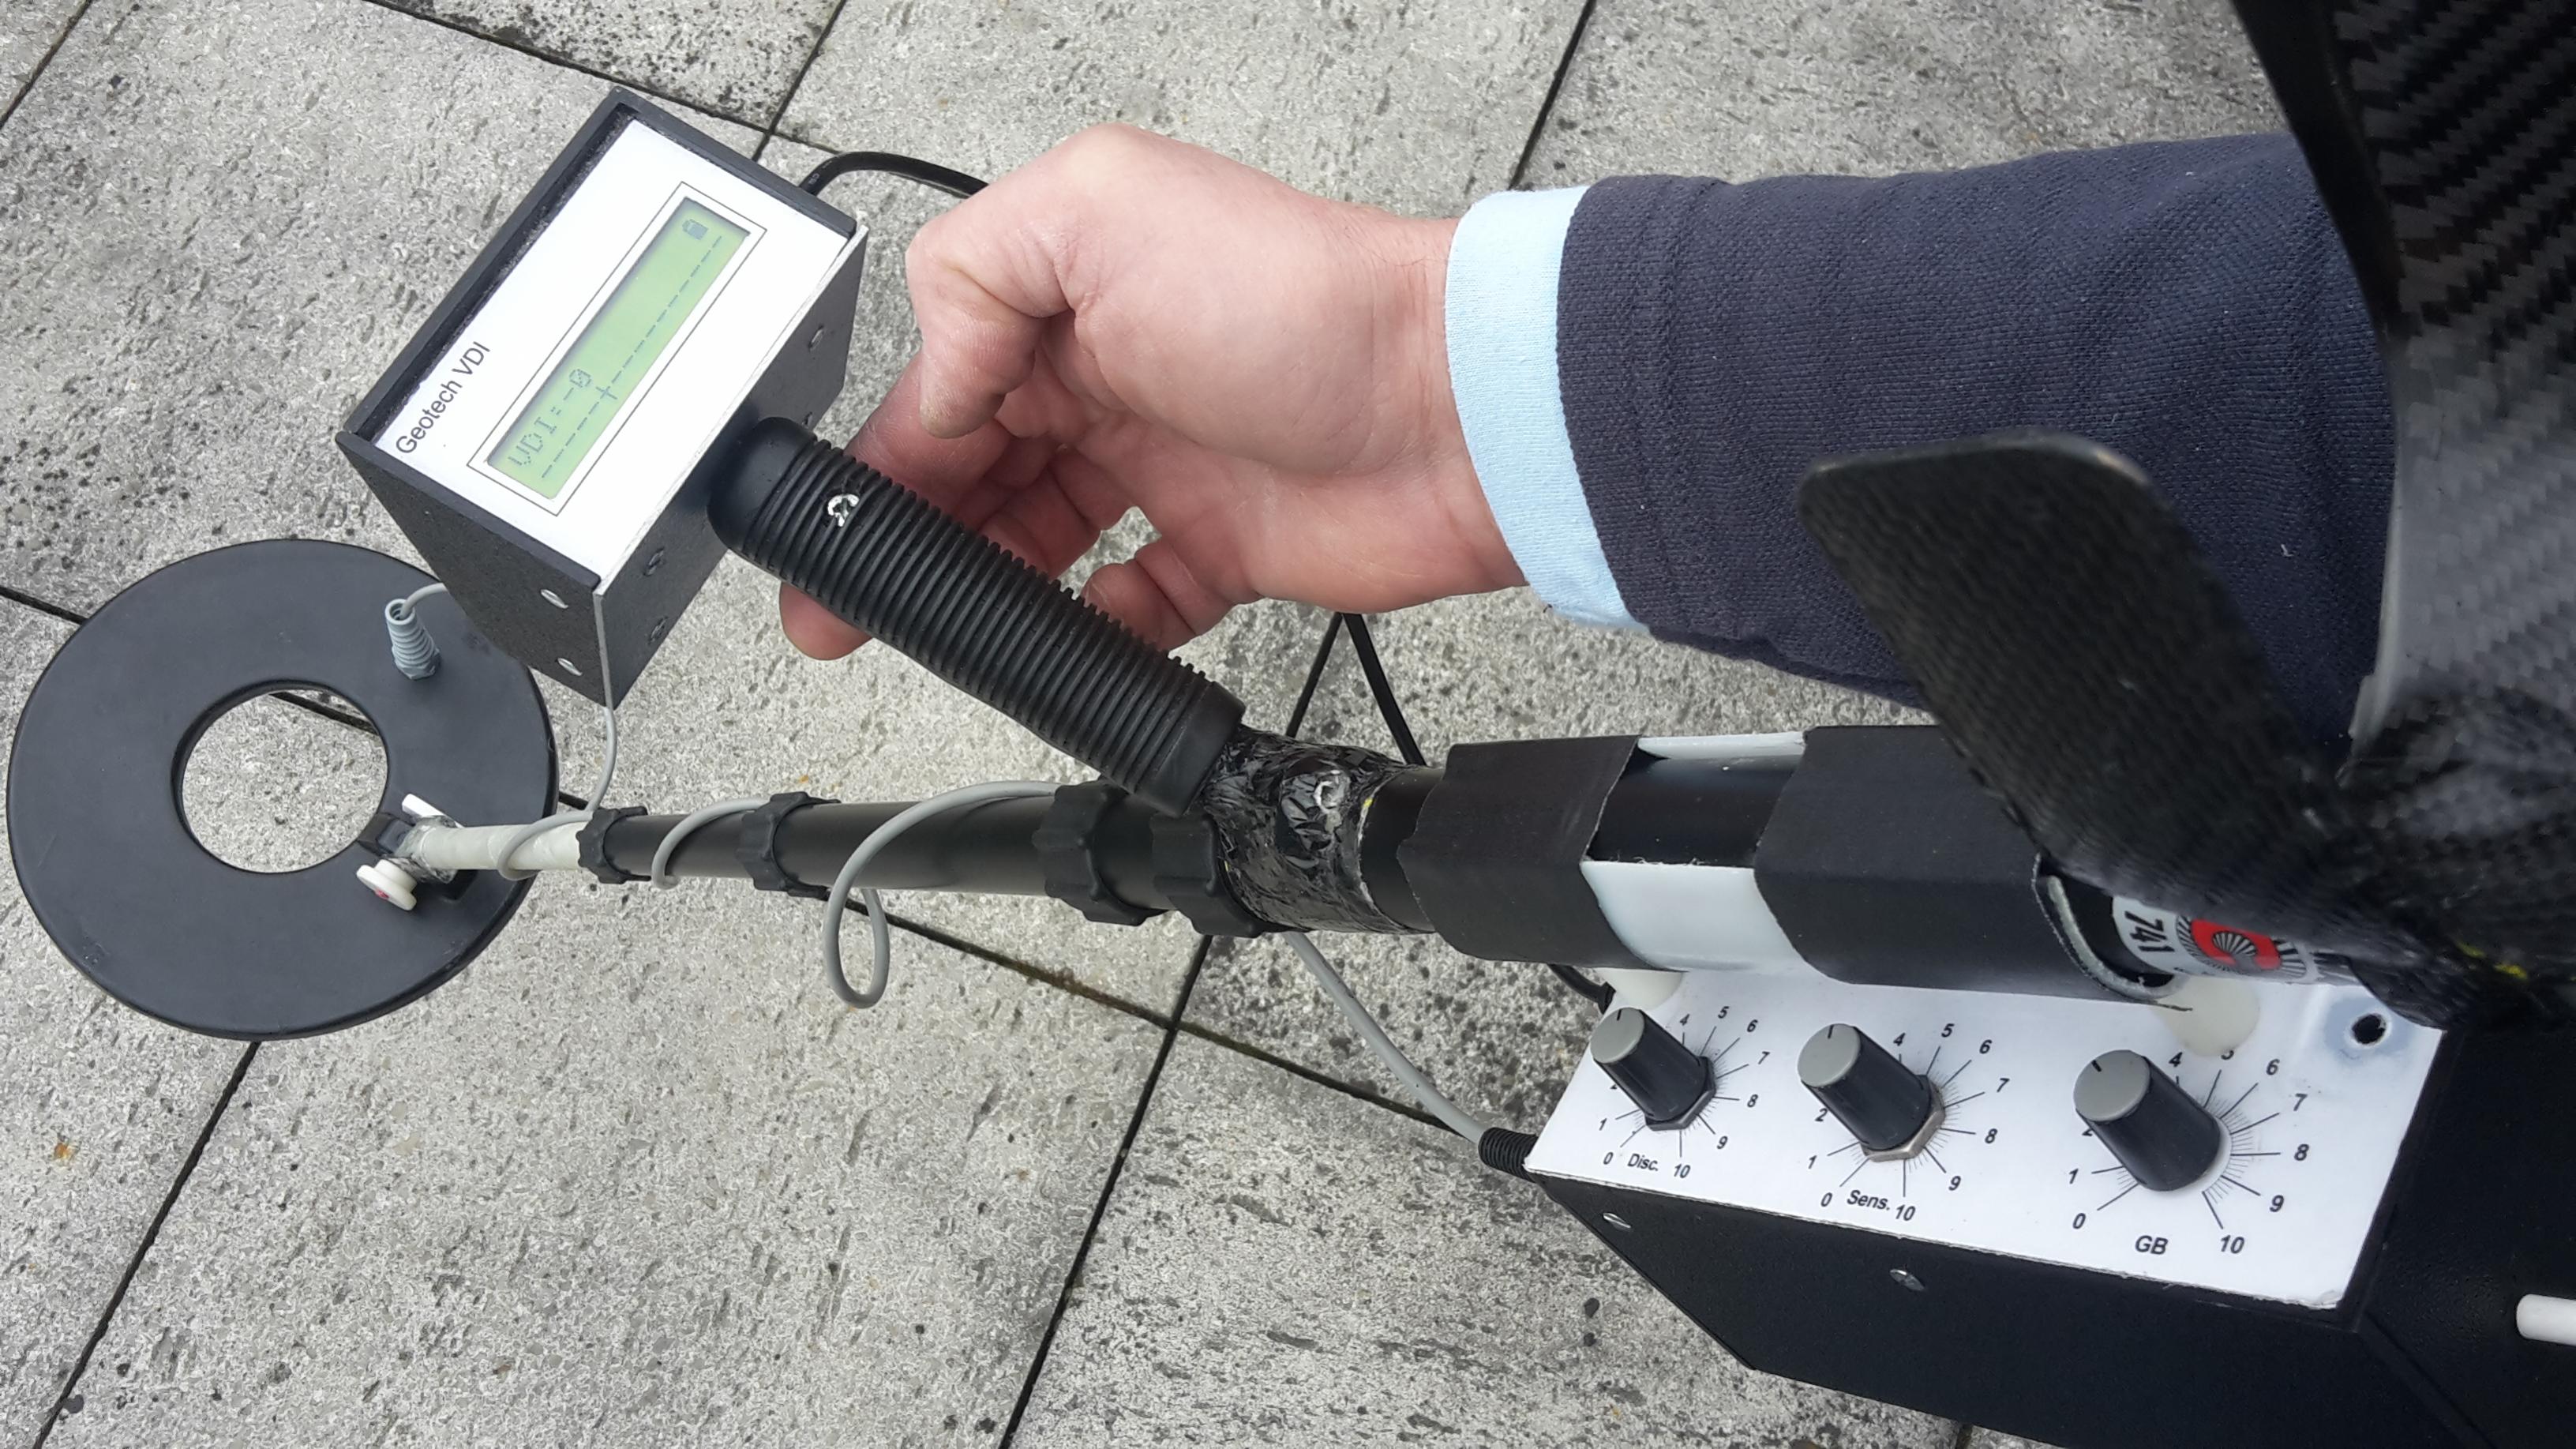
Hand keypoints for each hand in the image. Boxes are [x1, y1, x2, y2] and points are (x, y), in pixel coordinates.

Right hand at [779, 125, 1520, 657]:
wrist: (1450, 408)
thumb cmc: (1302, 299)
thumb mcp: (1101, 215)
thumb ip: (977, 276)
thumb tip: (933, 385)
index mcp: (1067, 289)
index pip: (938, 384)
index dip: (882, 460)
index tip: (836, 528)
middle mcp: (1110, 373)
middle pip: (974, 472)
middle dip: (910, 540)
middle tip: (855, 608)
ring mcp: (1166, 464)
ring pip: (1037, 542)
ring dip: (988, 587)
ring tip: (952, 627)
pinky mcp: (1223, 545)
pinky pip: (1134, 604)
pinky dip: (1097, 630)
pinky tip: (1078, 637)